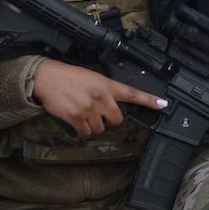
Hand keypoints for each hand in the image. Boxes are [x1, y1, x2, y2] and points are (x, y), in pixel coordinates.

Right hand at [31, 59, 166, 136]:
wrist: (45, 77)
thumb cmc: (66, 76)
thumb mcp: (90, 76)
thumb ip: (103, 90)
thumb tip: (108, 106)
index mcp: (105, 85)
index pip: (132, 93)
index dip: (149, 100)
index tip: (163, 105)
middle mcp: (100, 97)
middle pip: (116, 119)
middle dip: (108, 120)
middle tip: (97, 113)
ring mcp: (89, 108)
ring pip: (99, 128)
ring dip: (92, 125)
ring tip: (81, 113)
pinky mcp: (77, 118)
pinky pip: (85, 133)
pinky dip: (80, 131)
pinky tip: (74, 121)